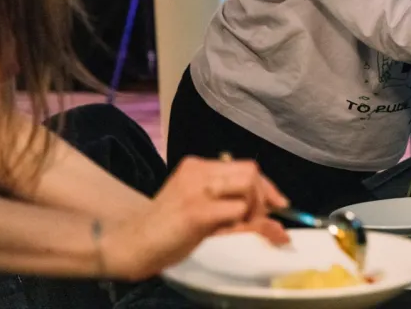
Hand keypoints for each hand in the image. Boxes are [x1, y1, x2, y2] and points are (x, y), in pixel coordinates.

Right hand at [104, 156, 289, 280]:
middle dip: (263, 197)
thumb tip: (278, 222)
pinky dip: (244, 222)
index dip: (267, 186)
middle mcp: (198, 171)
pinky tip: (228, 232)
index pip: (246, 167)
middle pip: (251, 171)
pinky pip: (238, 209)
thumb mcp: (202, 209)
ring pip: (248, 185)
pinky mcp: (197, 210)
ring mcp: (197, 189)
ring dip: (254, 209)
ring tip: (240, 226)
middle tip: (256, 220)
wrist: (132, 243)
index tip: (278, 204)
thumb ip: (233, 206)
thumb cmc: (167, 229)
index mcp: (198, 166)